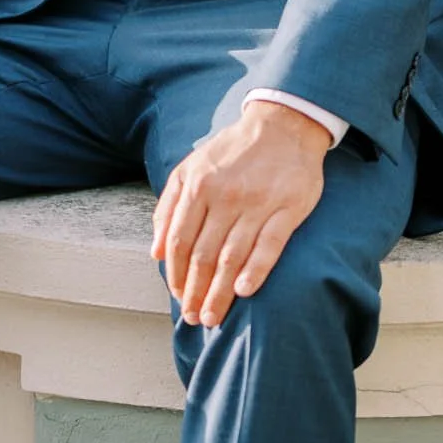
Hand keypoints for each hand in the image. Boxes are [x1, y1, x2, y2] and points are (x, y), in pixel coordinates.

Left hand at [151, 101, 330, 329]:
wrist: (282, 124)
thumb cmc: (232, 151)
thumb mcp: (190, 168)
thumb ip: (169, 207)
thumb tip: (154, 251)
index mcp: (197, 186)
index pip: (179, 241)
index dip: (175, 274)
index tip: (178, 297)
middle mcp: (224, 196)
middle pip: (203, 254)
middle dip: (196, 291)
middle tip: (194, 318)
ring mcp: (257, 202)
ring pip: (233, 256)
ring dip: (221, 291)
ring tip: (213, 316)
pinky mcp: (288, 207)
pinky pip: (269, 244)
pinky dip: (256, 270)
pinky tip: (245, 291)